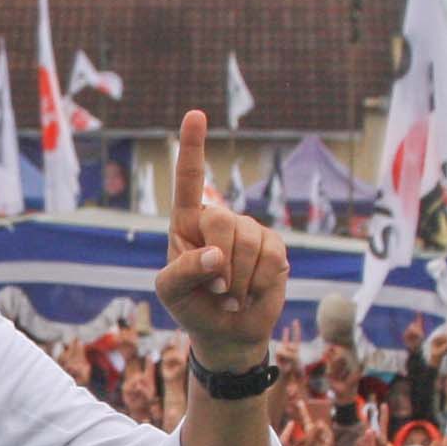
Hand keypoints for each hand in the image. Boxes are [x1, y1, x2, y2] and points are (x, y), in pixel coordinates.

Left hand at [150, 114, 285, 363]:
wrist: (226, 331)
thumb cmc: (191, 305)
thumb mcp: (171, 292)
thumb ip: (184, 271)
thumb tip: (217, 255)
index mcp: (187, 222)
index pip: (189, 180)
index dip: (193, 147)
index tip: (196, 114)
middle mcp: (220, 220)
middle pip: (224, 221)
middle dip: (220, 263)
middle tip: (216, 290)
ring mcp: (250, 231)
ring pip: (251, 243)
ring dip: (239, 282)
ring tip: (231, 296)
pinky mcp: (275, 248)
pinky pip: (272, 261)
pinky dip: (258, 285)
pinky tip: (250, 294)